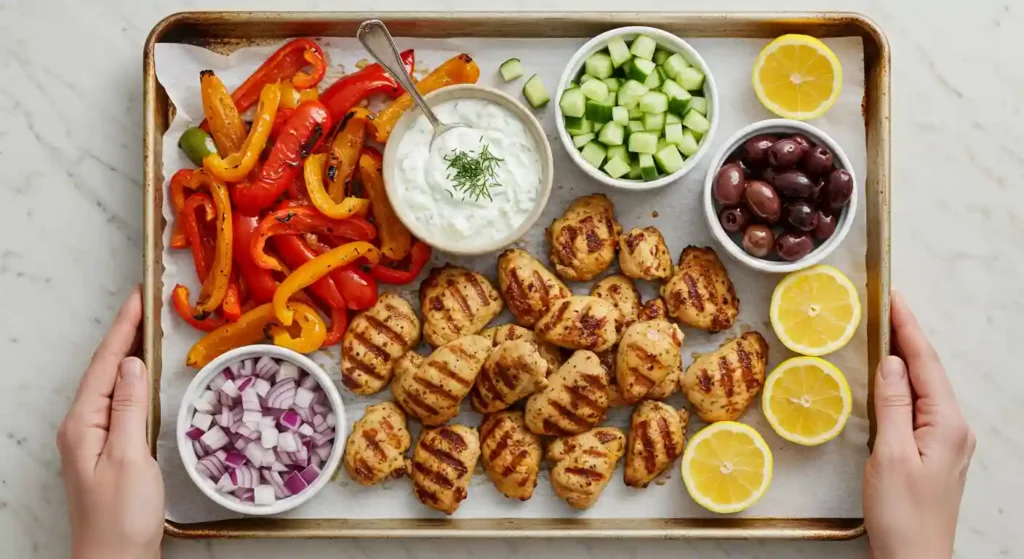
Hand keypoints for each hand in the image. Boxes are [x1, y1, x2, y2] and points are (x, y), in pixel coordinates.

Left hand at [57, 288, 163, 558]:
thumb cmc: (122, 516)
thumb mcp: (129, 457)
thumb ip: (128, 407)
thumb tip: (132, 364)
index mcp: (82, 424)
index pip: (105, 364)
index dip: (124, 329)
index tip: (138, 297)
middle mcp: (81, 427)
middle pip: (103, 369)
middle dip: (124, 335)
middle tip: (146, 304)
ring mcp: (92, 440)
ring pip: (110, 385)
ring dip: (128, 355)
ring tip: (148, 329)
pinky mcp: (107, 451)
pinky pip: (117, 403)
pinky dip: (132, 382)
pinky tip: (144, 377)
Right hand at [863, 290, 974, 558]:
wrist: (914, 558)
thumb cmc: (902, 512)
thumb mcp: (891, 453)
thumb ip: (893, 404)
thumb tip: (892, 362)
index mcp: (947, 424)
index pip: (926, 364)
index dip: (908, 329)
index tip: (894, 298)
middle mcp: (954, 428)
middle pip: (930, 372)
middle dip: (909, 338)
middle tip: (887, 306)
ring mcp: (947, 441)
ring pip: (926, 388)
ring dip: (907, 359)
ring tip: (886, 332)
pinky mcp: (934, 453)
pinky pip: (920, 407)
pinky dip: (904, 386)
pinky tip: (891, 379)